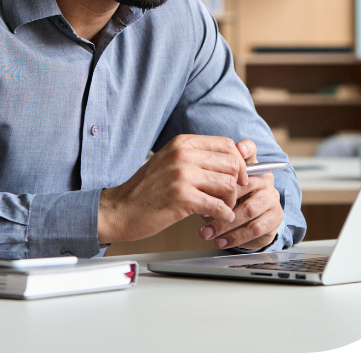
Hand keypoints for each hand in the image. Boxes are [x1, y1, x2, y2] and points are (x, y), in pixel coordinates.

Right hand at [98, 134, 248, 243]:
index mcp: (182, 143)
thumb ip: (195, 157)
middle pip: (232, 164)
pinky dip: (223, 215)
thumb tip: (231, 160)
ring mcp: (182, 175)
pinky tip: (216, 218)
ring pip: (228, 185)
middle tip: (229, 197)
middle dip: (237, 183)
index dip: (239, 163)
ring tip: (220, 209)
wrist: (120, 209)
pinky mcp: (182, 198)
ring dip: (230, 201)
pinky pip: (218, 206)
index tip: (240, 177)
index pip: (227, 145)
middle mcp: (183, 154)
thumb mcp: (169, 162)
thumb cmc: (145, 189)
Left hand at [199, 140, 283, 250]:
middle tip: (201, 210)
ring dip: (225, 224)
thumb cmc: (225, 201)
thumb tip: (192, 183)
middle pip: (245, 184)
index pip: (251, 150)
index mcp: (250, 165)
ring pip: (248, 209)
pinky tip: (220, 241)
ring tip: (206, 232)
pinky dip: (234, 237)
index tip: (237, 150)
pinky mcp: (275, 217)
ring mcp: (271, 196)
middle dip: (221, 199)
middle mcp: (264, 178)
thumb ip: (208, 180)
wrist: (245, 227)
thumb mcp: (215, 188)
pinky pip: (255, 228)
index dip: (245, 149)